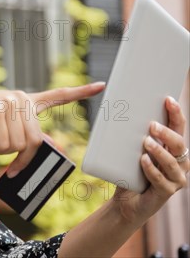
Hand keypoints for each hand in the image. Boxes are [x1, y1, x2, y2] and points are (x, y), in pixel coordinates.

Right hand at [0, 82, 105, 175]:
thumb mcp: (5, 129)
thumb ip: (27, 135)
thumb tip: (56, 147)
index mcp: (26, 101)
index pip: (58, 95)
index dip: (81, 92)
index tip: (102, 85)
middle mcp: (21, 98)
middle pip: (35, 140)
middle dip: (20, 158)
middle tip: (7, 162)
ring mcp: (10, 102)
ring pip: (20, 144)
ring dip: (2, 151)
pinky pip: (5, 143)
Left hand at [113, 96, 188, 223]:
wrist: (126, 201)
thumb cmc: (130, 173)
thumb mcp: (132, 151)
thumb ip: (134, 136)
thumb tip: (122, 111)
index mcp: (173, 149)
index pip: (178, 128)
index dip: (176, 113)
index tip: (168, 100)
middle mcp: (179, 163)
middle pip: (179, 144)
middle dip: (167, 133)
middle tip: (151, 125)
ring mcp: (176, 179)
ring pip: (172, 162)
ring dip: (159, 151)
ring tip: (146, 142)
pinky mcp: (166, 192)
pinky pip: (161, 179)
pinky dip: (151, 169)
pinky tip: (142, 161)